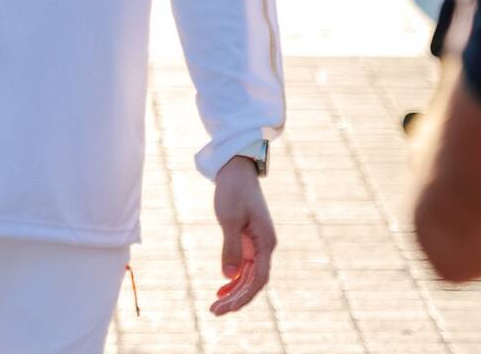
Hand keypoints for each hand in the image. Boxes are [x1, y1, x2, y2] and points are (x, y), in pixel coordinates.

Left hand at [211, 156, 275, 315]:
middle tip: (215, 312)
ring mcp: (257, 244)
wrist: (235, 169)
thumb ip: (230, 247)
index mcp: (266, 242)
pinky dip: (233, 278)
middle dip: (236, 298)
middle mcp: (265, 246)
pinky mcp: (248, 240)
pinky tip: (222, 288)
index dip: (244, 296)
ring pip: (248, 276)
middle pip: (253, 282)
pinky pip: (244, 266)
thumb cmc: (234, 190)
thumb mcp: (230, 218)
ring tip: (215, 306)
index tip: (228, 307)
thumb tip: (229, 276)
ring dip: (234, 291)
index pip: (259, 279)